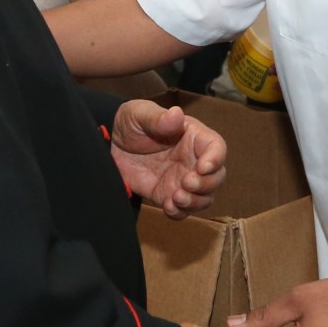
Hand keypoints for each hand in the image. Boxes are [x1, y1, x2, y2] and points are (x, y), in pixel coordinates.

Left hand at [109, 100, 224, 217]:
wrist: (111, 147)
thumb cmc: (131, 123)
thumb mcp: (139, 114)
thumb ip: (157, 118)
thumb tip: (176, 114)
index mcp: (193, 137)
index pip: (216, 147)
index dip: (216, 158)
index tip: (203, 167)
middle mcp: (193, 160)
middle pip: (217, 176)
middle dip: (206, 184)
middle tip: (186, 183)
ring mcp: (183, 179)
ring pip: (205, 197)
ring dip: (196, 202)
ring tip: (176, 198)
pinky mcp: (168, 195)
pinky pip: (183, 210)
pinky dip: (180, 213)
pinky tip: (168, 206)